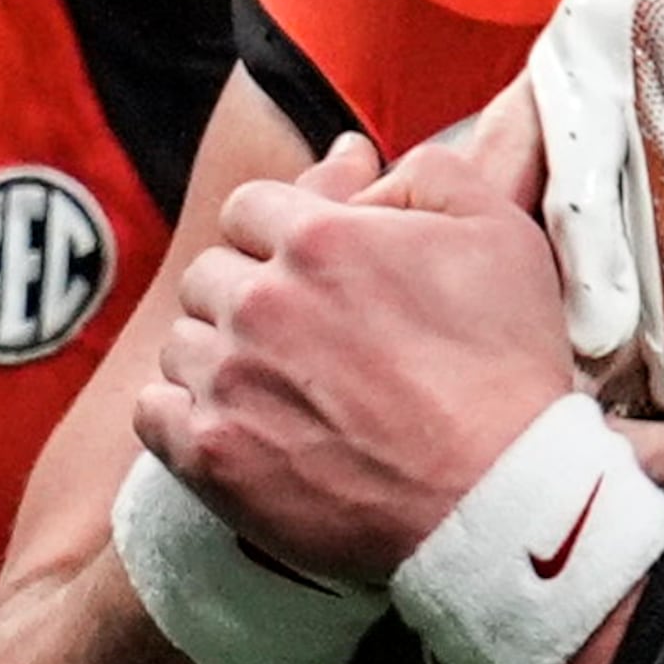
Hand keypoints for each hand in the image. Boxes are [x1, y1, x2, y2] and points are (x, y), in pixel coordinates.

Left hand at [136, 136, 578, 582]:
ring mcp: (228, 380)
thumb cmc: (508, 369)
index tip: (313, 269)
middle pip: (209, 273)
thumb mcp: (503, 236)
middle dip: (249, 293)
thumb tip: (365, 163)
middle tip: (305, 335)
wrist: (499, 500)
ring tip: (279, 388)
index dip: (282, 233)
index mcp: (321, 237)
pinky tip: (236, 424)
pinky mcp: (210, 455)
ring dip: (219, 355)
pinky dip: (184, 413)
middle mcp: (259, 300)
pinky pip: (155, 411)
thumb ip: (431, 173)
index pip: (251, 206)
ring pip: (182, 342)